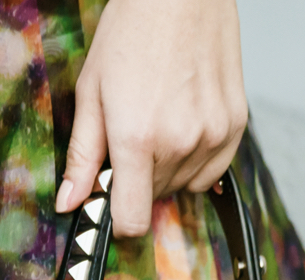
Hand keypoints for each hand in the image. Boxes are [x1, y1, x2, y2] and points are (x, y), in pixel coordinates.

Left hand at [55, 0, 248, 237]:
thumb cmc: (132, 34)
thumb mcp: (91, 96)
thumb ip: (81, 158)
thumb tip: (68, 203)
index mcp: (138, 140)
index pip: (130, 220)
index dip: (114, 219)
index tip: (107, 203)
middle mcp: (180, 142)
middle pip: (152, 200)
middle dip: (134, 182)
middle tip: (128, 140)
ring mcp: (213, 134)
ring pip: (181, 186)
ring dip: (164, 170)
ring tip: (156, 124)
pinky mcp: (235, 124)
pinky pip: (212, 172)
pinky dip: (194, 162)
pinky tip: (180, 129)